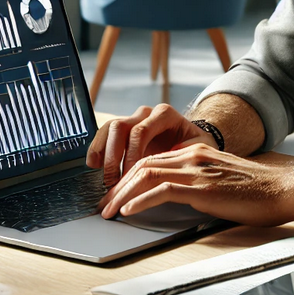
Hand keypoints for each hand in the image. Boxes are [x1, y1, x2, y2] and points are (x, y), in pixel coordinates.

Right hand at [85, 104, 215, 185]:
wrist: (193, 140)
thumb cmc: (197, 146)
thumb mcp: (199, 148)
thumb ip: (185, 152)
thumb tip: (170, 160)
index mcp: (164, 114)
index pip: (140, 132)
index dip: (131, 155)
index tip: (130, 176)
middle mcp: (146, 114)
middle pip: (120, 127)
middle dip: (114, 156)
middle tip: (113, 180)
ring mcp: (133, 120)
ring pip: (109, 128)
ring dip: (102, 151)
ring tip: (99, 173)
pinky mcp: (124, 131)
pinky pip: (104, 134)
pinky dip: (97, 148)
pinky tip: (94, 165)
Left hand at [98, 145, 293, 226]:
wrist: (283, 189)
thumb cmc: (258, 191)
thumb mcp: (222, 181)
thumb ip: (199, 182)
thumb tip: (178, 198)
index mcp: (197, 153)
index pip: (152, 160)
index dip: (129, 177)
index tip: (116, 194)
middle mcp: (193, 156)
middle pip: (142, 165)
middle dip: (118, 186)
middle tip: (104, 204)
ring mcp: (197, 170)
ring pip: (146, 175)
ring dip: (122, 195)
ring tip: (109, 211)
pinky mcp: (202, 188)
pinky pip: (161, 190)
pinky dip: (140, 201)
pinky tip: (128, 211)